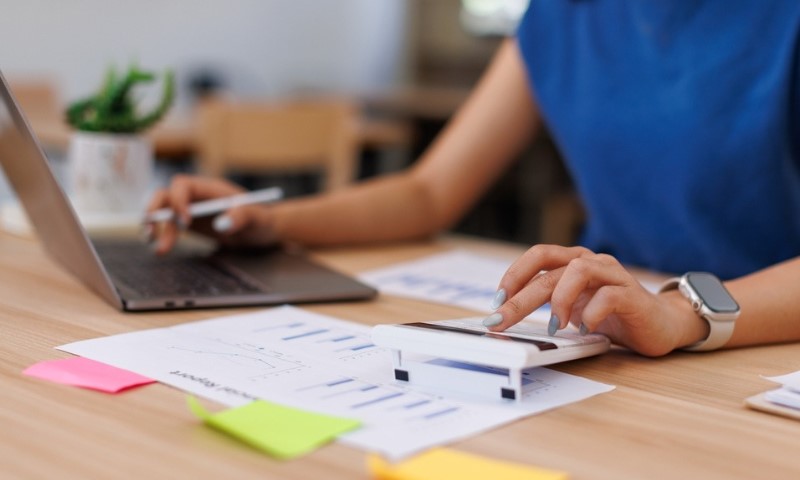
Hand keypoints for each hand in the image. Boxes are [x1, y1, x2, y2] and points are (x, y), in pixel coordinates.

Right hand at [144, 175, 279, 253]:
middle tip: (152, 232)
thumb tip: (222, 224)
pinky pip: (169, 225)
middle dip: (155, 212)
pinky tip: (160, 248)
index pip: (183, 185)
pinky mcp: (189, 223)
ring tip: (156, 247)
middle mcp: (196, 195)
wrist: (261, 230)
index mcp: (210, 188)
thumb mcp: (257, 218)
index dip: (179, 201)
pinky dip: (162, 234)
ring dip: (155, 227)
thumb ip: (242, 217)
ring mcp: (190, 209)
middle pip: (165, 195)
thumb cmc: (261, 219)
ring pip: (163, 211)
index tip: (185, 222)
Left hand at [485, 244, 707, 355]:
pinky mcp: (632, 294)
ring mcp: (613, 275)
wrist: (661, 325)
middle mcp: (592, 262)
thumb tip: (508, 317)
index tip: (496, 302)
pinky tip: (585, 330)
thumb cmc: (612, 316)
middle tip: (501, 320)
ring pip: (578, 271)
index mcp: (574, 261)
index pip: (538, 255)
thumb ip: (549, 304)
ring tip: (555, 326)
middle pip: (549, 271)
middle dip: (520, 298)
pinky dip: (591, 314)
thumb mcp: (573, 308)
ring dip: (559, 300)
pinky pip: (608, 296)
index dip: (514, 275)